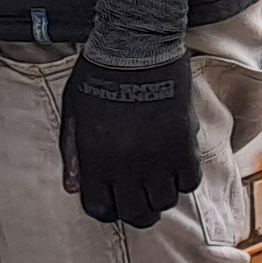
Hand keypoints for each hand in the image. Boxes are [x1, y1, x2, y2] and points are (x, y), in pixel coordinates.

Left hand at [59, 49, 198, 227]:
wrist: (135, 47)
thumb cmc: (98, 76)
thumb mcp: (73, 114)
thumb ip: (72, 153)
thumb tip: (72, 187)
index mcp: (96, 162)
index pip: (101, 210)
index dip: (107, 208)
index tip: (112, 199)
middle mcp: (126, 169)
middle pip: (136, 214)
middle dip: (136, 210)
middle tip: (138, 197)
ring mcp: (157, 160)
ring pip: (164, 202)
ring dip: (160, 195)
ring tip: (157, 179)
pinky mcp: (184, 146)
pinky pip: (189, 181)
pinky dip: (183, 179)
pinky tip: (175, 164)